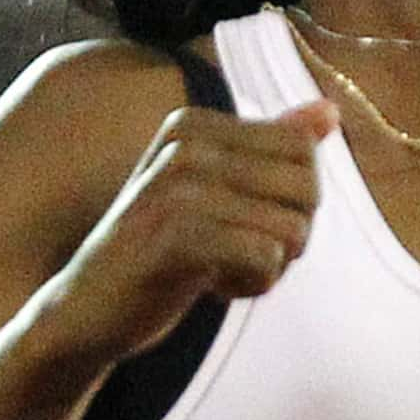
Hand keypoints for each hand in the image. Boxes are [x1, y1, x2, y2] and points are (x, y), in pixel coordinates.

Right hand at [44, 98, 337, 363]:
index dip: (293, 200)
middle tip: (241, 253)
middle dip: (290, 234)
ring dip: (271, 265)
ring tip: (224, 270)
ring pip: (291, 226)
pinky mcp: (176, 237)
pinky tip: (215, 286)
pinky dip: (254, 283)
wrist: (89, 309)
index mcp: (194, 125)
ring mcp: (176, 188)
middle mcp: (184, 145)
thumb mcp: (216, 191)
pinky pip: (265, 256)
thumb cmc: (161, 251)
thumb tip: (330, 110)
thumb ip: (272, 148)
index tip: (246, 222)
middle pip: (306, 187)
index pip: (303, 150)